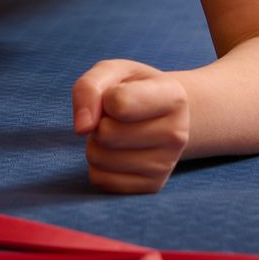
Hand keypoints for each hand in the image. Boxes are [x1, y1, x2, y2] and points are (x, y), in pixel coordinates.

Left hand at [71, 59, 190, 193]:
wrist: (162, 115)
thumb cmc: (132, 88)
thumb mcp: (112, 72)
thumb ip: (89, 88)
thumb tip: (82, 128)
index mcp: (174, 97)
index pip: (119, 104)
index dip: (105, 97)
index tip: (118, 95)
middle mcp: (176, 133)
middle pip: (106, 133)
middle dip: (99, 122)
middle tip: (116, 117)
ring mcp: (166, 164)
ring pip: (99, 159)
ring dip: (96, 144)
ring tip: (117, 133)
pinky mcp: (152, 186)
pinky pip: (100, 179)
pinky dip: (98, 165)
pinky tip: (118, 153)